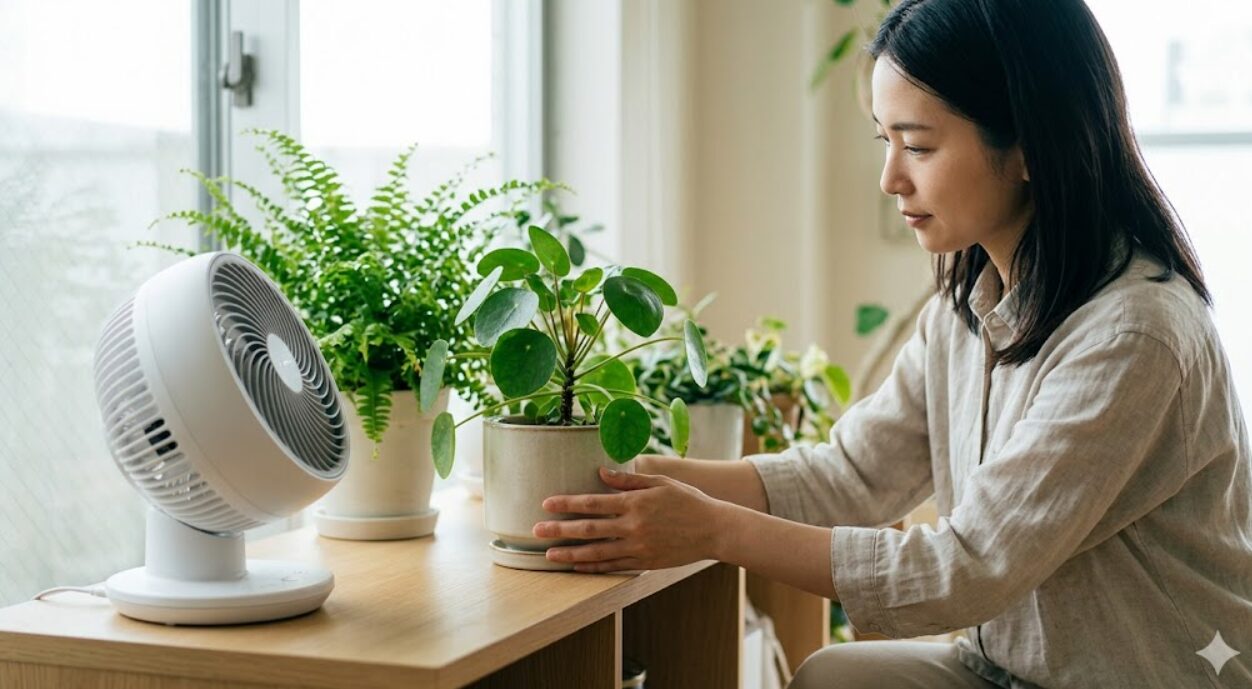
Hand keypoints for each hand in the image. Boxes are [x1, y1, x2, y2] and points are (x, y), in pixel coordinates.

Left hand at [535, 466, 725, 572]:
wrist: (714, 530)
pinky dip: (593, 567)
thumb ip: (629, 479)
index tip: (546, 503)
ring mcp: (638, 548)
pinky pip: (613, 567)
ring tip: (548, 554)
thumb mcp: (661, 483)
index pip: (593, 503)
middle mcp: (633, 527)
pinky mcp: (645, 563)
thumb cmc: (687, 501)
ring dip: (569, 553)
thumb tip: (600, 472)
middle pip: (588, 529)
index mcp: (635, 503)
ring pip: (596, 552)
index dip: (567, 503)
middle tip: (536, 531)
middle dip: (559, 530)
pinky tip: (577, 565)